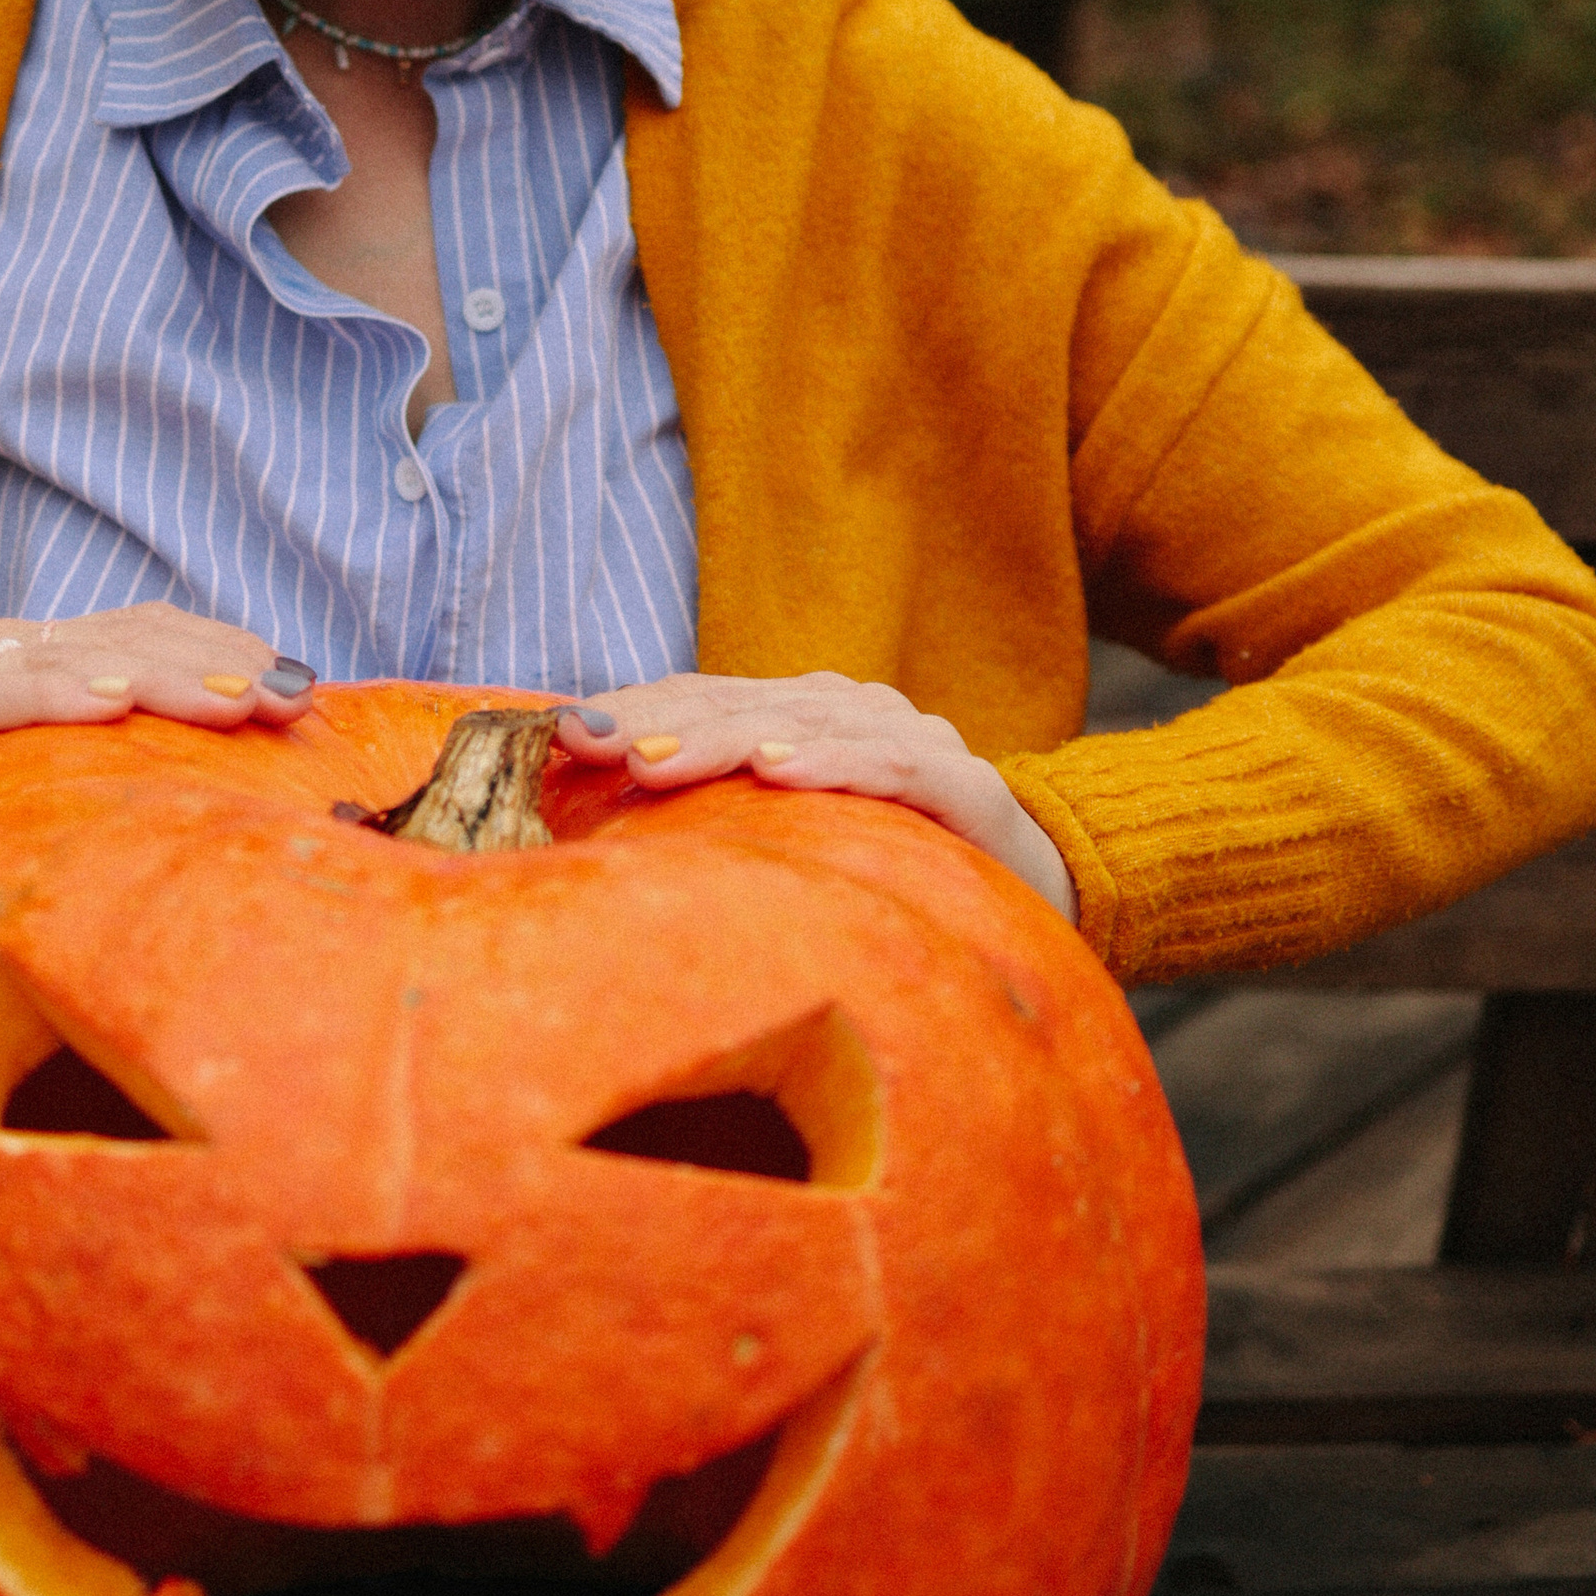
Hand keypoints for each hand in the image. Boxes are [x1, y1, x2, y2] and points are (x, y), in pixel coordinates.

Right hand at [0, 606, 315, 918]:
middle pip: (122, 641)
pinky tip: (106, 703)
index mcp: (31, 666)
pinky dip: (47, 694)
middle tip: (289, 698)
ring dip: (159, 673)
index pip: (143, 635)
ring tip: (231, 695)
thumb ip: (94, 779)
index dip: (220, 649)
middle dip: (213, 664)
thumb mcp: (20, 801)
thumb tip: (211, 804)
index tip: (300, 685)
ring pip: (67, 657)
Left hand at [553, 670, 1075, 922]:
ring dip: (722, 737)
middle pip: (739, 704)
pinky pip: (891, 765)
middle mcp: (851, 711)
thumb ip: (723, 823)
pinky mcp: (962, 783)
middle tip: (584, 741)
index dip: (634, 708)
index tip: (557, 733)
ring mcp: (908, 739)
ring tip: (653, 759)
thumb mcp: (797, 846)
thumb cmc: (897, 872)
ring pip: (802, 724)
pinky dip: (832, 762)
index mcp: (804, 716)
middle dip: (656, 720)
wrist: (1038, 895)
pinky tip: (778, 769)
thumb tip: (609, 821)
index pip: (704, 699)